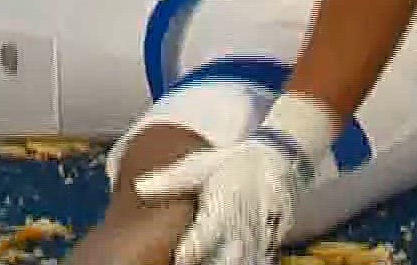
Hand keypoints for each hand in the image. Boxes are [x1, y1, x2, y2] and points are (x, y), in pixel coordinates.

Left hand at [132, 94, 334, 264]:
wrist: (276, 162)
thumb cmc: (231, 164)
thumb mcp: (200, 166)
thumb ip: (172, 181)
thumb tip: (140, 188)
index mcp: (221, 209)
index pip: (201, 240)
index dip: (187, 253)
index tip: (176, 258)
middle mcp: (241, 229)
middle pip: (224, 262)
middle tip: (184, 263)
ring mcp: (258, 240)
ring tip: (206, 263)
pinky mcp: (270, 246)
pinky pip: (258, 262)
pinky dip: (247, 263)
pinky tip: (230, 263)